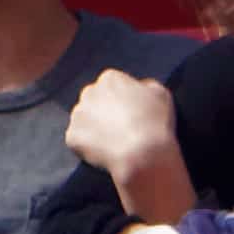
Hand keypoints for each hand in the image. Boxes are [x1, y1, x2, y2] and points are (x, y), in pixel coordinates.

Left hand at [65, 67, 192, 213]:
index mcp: (110, 79)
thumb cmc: (154, 123)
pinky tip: (103, 152)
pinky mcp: (72, 136)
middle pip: (94, 99)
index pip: (112, 84)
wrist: (141, 155)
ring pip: (84, 119)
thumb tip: (140, 87)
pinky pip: (78, 139)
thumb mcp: (161, 94)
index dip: (121, 100)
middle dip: (103, 110)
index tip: (130, 113)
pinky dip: (87, 146)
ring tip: (111, 142)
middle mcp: (89, 92)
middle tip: (119, 127)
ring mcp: (78, 114)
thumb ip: (146, 86)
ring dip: (93, 127)